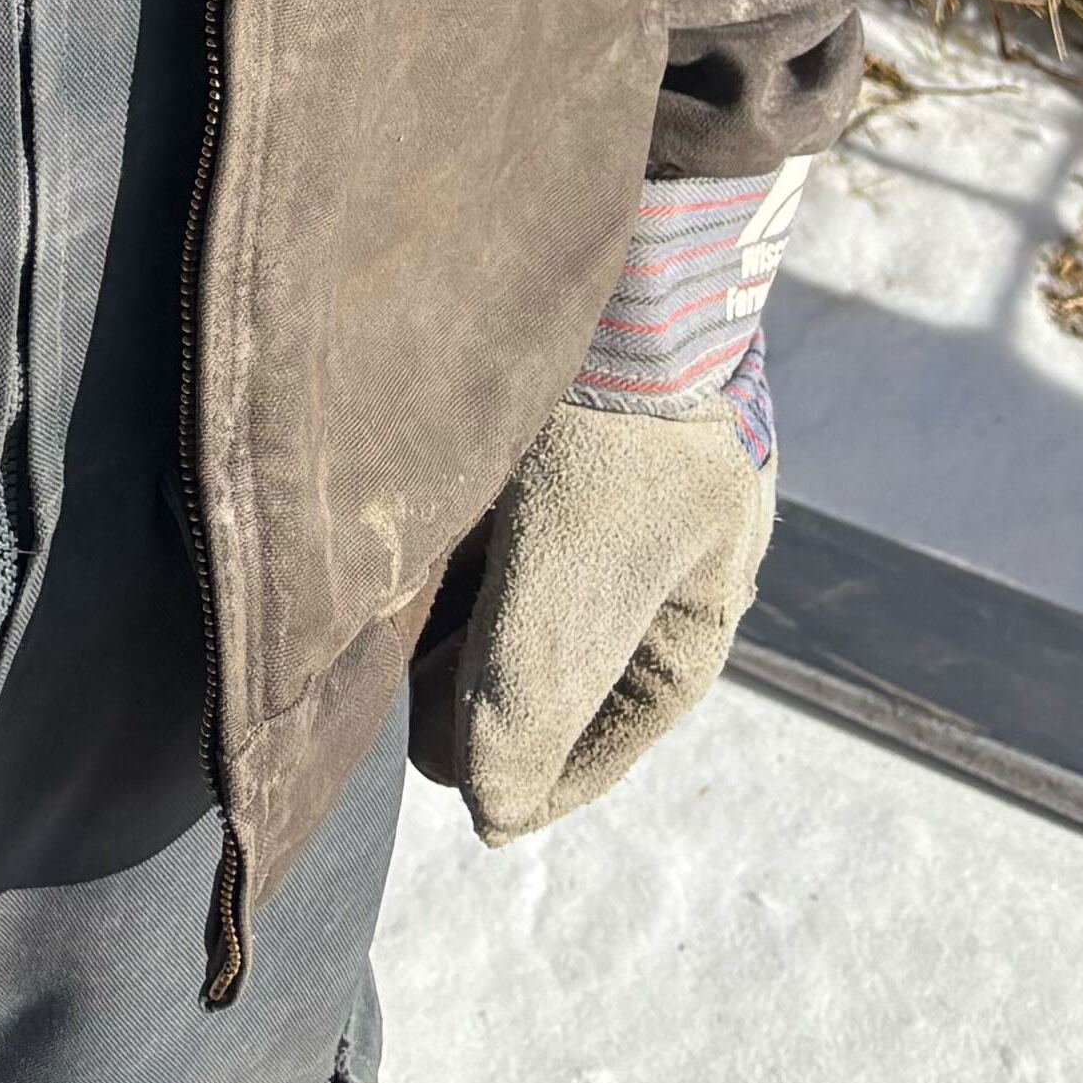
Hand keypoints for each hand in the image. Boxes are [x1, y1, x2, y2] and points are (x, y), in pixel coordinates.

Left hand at [409, 382, 774, 841]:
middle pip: (555, 667)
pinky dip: (455, 553)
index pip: (603, 741)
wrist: (627, 264)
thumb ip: (525, 705)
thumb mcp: (568, 589)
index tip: (462, 801)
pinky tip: (402, 554)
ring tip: (388, 639)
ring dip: (458, 625)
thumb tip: (491, 819)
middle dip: (481, 696)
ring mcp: (610, 492)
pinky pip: (501, 521)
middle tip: (405, 710)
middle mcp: (659, 564)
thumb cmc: (617, 440)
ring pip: (520, 595)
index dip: (528, 779)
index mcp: (694, 621)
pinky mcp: (559, 431)